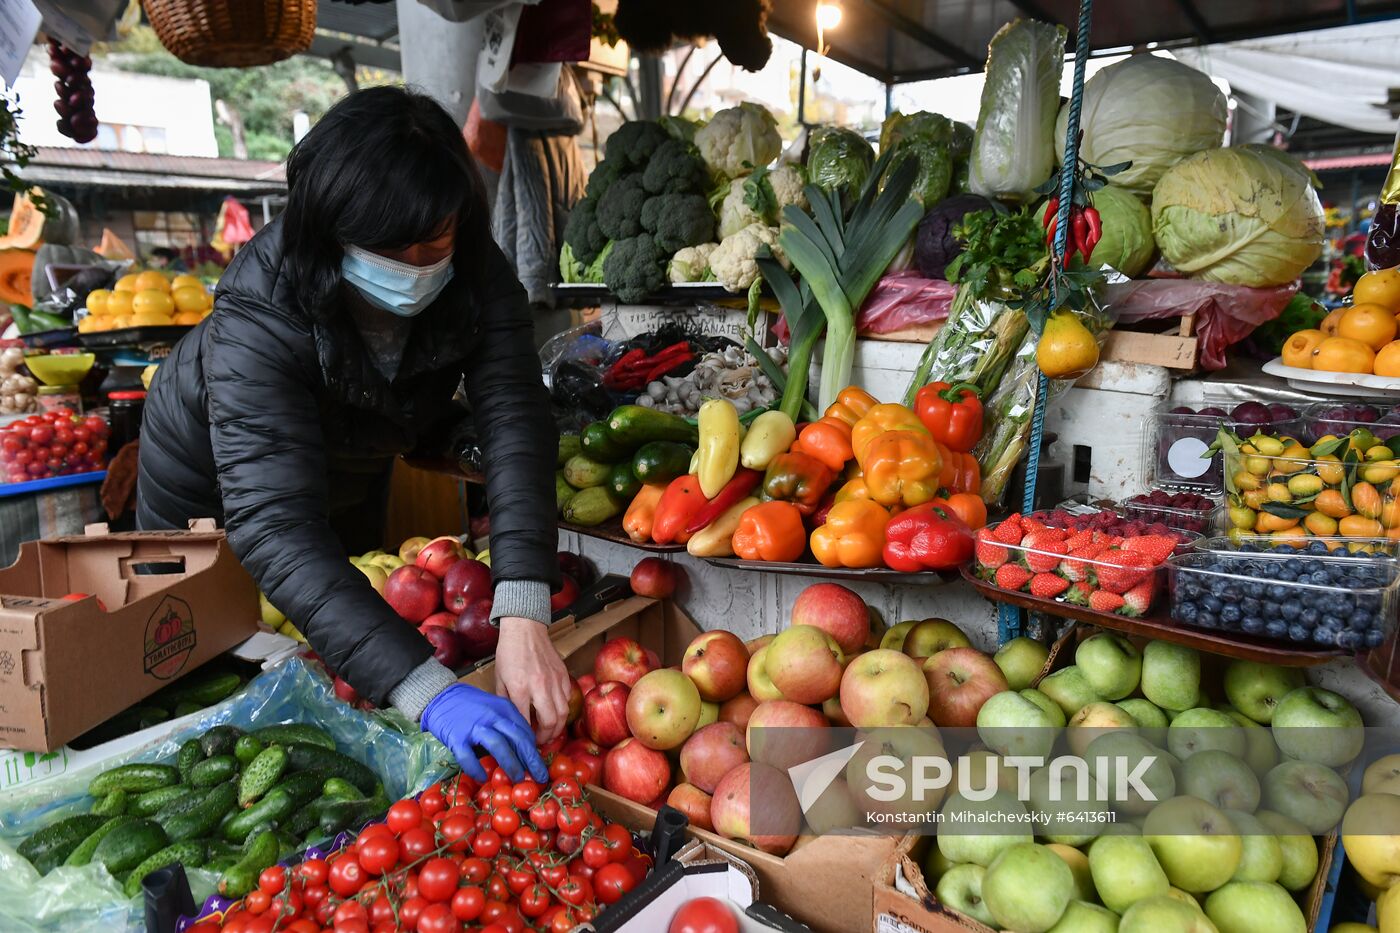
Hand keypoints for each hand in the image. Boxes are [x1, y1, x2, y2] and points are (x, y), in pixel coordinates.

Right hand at [421, 682, 546, 783]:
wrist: (440, 697)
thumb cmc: (470, 705)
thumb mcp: (494, 708)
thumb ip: (507, 723)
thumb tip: (525, 746)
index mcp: (504, 708)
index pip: (524, 731)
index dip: (534, 750)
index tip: (540, 764)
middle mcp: (492, 716)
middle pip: (517, 739)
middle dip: (531, 760)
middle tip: (540, 777)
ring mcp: (474, 727)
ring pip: (498, 746)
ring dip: (511, 764)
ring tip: (518, 779)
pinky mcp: (456, 737)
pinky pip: (468, 757)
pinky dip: (476, 769)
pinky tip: (482, 778)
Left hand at [494, 616, 571, 742]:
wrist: (525, 628)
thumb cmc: (508, 652)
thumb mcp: (499, 678)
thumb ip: (505, 701)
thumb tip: (510, 719)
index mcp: (520, 687)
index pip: (524, 721)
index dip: (525, 736)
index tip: (523, 742)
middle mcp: (540, 686)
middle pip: (550, 721)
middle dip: (546, 737)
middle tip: (539, 742)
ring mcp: (554, 680)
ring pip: (563, 713)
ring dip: (557, 727)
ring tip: (549, 733)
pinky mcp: (563, 675)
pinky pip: (567, 698)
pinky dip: (563, 710)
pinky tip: (555, 712)